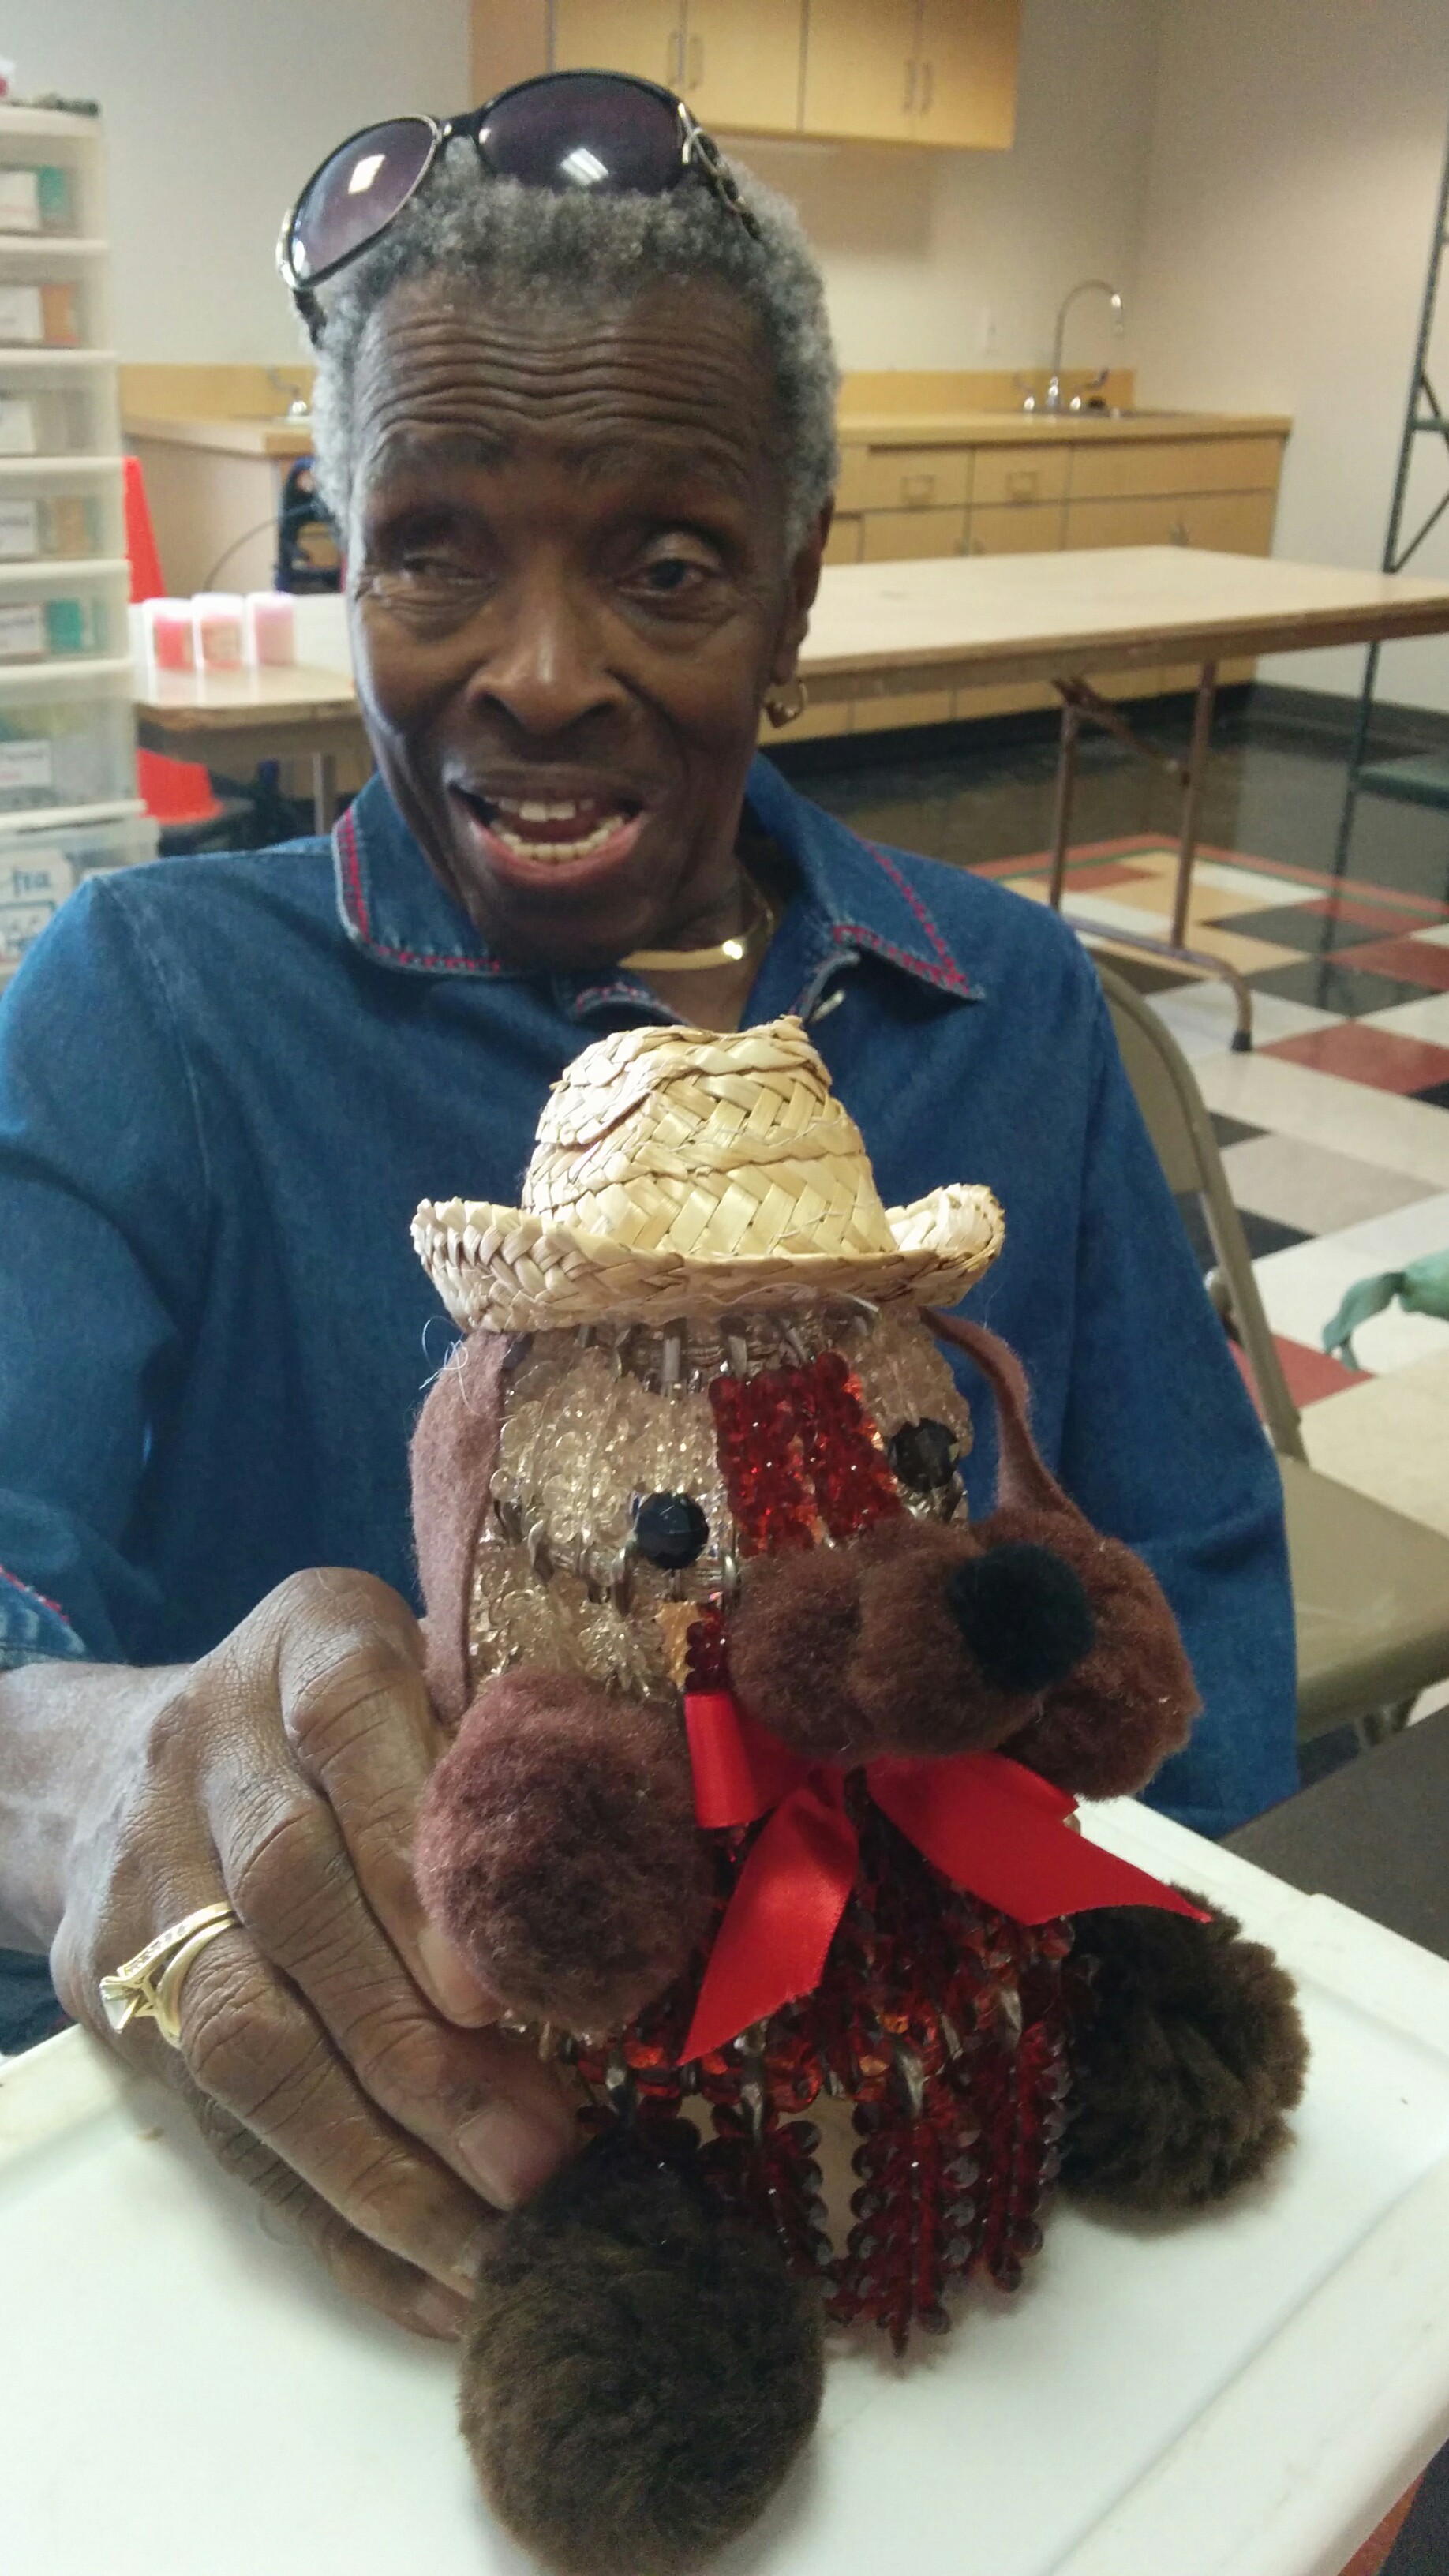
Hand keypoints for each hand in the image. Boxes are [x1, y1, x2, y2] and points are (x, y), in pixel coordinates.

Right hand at [46, 1569, 581, 2336]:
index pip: (354, 1726)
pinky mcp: (116, 1996)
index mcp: (311, 1643)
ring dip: (373, 2161)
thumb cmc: (356, 1724)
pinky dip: (330, 2219)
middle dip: (420, 2051)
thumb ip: (522, 1747)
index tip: (502, 1986)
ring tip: (497, 2246)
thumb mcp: (437, 1674)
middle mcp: (211, 1750)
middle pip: (296, 1902)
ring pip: (242, 2035)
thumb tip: (659, 1870)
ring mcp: (149, 1876)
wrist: (114, 1760)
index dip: (418, 1855)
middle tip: (543, 2159)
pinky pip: (220, 2128)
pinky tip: (431, 2282)